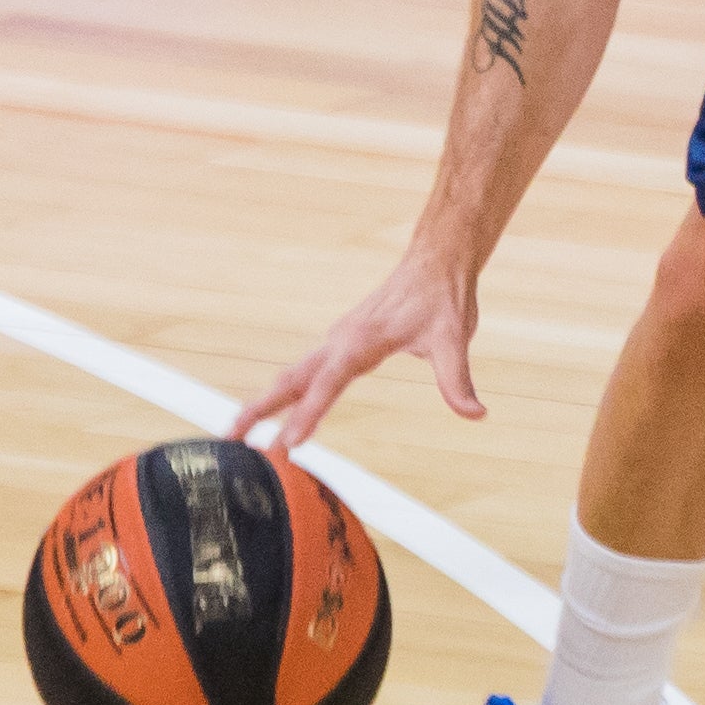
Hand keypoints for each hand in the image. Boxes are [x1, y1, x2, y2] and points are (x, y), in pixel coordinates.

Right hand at [245, 234, 483, 453]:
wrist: (436, 260)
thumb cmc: (442, 297)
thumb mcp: (454, 339)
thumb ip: (458, 381)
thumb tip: (475, 414)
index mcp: (361, 341)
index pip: (327, 384)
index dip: (306, 415)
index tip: (286, 444)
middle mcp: (341, 340)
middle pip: (291, 379)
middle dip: (259, 408)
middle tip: (229, 437)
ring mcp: (339, 340)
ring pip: (294, 375)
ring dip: (265, 401)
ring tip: (238, 432)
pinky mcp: (343, 342)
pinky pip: (307, 371)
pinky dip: (286, 392)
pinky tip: (276, 410)